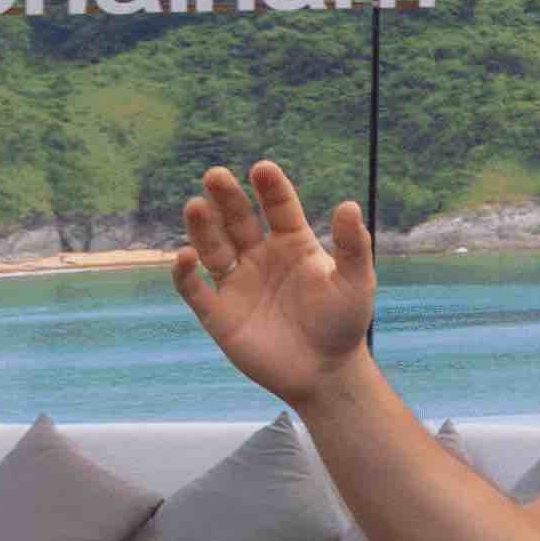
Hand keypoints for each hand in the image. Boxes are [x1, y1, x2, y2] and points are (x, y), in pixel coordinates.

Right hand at [170, 161, 376, 400]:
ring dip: (203, 228)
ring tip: (196, 205)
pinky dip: (184, 273)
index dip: (270, 189)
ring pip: (213, 247)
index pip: (278, 208)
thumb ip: (351, 246)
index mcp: (293, 244)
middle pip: (238, 220)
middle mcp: (260, 257)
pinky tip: (184, 256)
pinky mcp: (218, 313)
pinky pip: (194, 289)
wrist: (325, 372)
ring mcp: (237, 283)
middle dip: (227, 198)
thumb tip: (349, 204)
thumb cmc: (344, 323)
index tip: (262, 168)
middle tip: (215, 175)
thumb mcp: (355, 282)